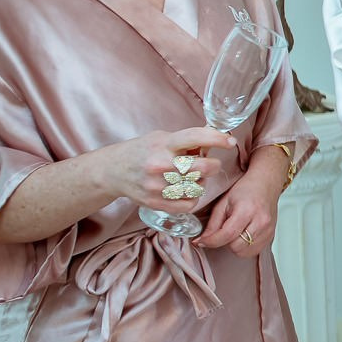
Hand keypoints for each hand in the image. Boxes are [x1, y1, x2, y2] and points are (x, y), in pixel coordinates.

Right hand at [85, 127, 237, 214]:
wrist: (112, 171)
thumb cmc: (141, 151)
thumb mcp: (161, 138)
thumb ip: (186, 141)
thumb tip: (214, 142)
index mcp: (163, 144)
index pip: (195, 138)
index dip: (217, 139)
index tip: (230, 142)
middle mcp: (160, 165)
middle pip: (202, 168)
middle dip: (213, 165)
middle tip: (210, 164)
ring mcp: (158, 186)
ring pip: (198, 187)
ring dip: (202, 182)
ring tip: (192, 177)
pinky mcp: (156, 203)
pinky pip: (189, 204)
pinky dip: (193, 198)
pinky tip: (186, 190)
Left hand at [195, 149, 285, 256]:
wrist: (266, 184)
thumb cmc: (246, 189)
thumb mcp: (223, 203)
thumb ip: (213, 224)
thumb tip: (202, 241)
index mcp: (247, 210)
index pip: (227, 235)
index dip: (211, 241)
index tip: (201, 242)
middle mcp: (261, 222)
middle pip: (236, 247)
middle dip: (225, 242)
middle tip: (224, 230)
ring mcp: (268, 230)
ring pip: (244, 252)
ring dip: (235, 246)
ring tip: (235, 231)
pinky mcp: (271, 236)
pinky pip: (254, 251)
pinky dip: (245, 247)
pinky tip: (244, 235)